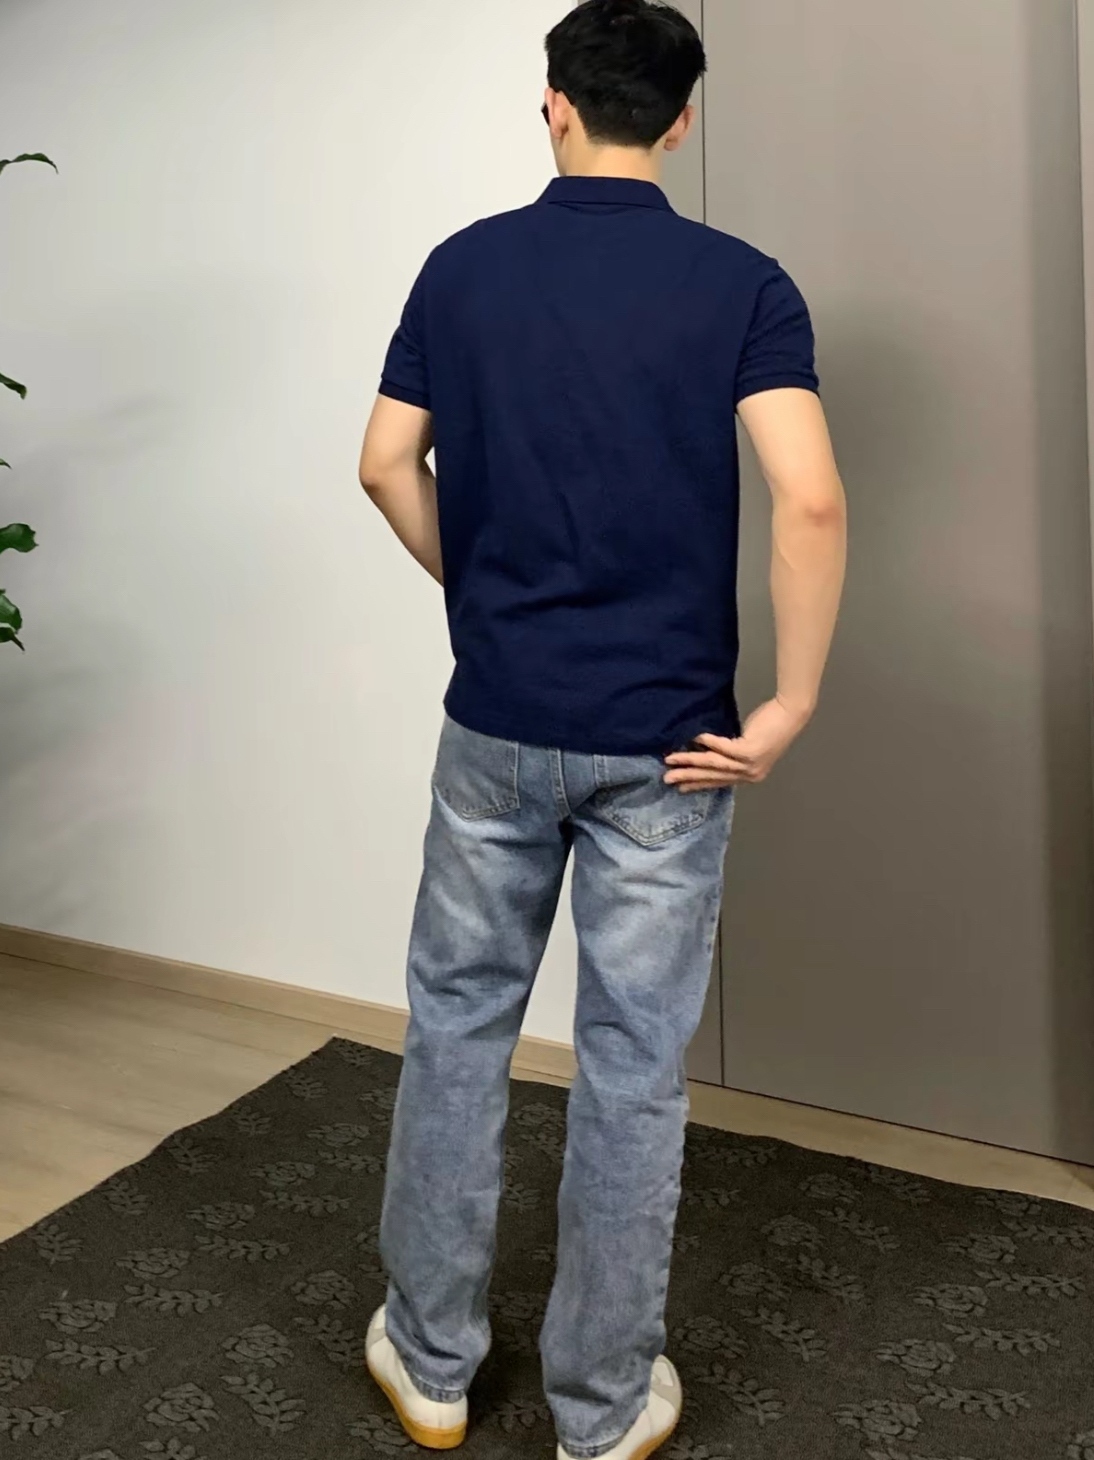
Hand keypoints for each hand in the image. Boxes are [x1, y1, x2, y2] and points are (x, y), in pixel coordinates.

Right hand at [663, 698, 812, 790]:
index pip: (719, 782)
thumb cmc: (770, 726)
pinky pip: (723, 748)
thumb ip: (731, 753)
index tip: (680, 787)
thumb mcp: (748, 745)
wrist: (790, 714)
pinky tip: (696, 737)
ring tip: (673, 758)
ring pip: (714, 764)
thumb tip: (705, 750)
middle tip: (668, 778)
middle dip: (688, 776)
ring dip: (691, 761)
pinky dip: (708, 742)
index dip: (698, 783)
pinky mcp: (750, 751)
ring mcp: (750, 764)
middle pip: (713, 776)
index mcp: (749, 776)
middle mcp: (750, 774)